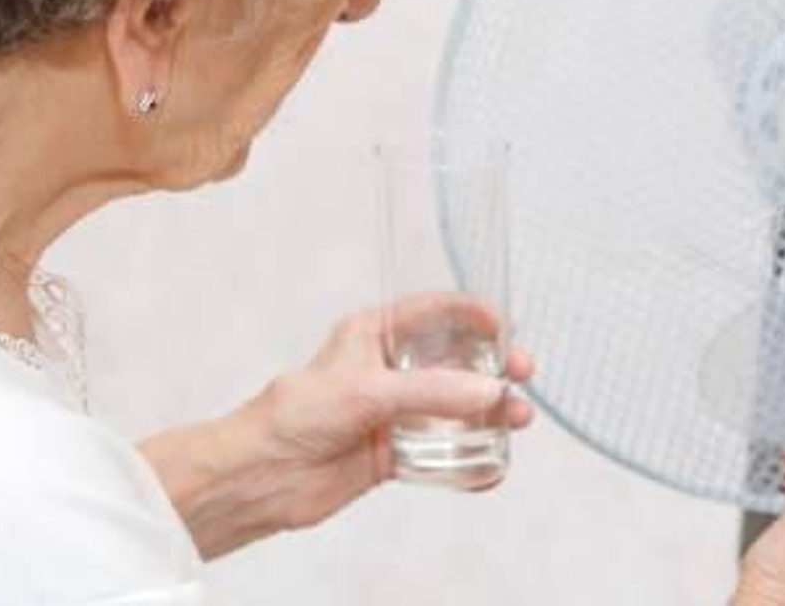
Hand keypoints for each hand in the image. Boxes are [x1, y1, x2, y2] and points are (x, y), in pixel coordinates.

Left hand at [140, 297, 534, 559]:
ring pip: (454, 407)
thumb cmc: (296, 415)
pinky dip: (469, 462)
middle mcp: (388, 369)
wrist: (263, 474)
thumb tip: (490, 393)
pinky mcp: (393, 453)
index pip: (433, 312)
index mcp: (375, 334)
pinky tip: (490, 468)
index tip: (504, 326)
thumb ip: (432, 392)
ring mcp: (393, 412)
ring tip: (517, 421)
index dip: (472, 314)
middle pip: (454, 360)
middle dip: (492, 367)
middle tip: (521, 375)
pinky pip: (442, 454)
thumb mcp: (368, 391)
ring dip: (489, 413)